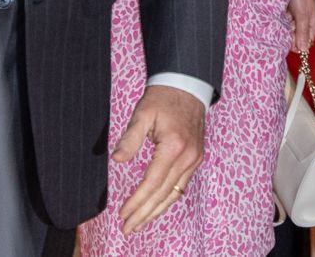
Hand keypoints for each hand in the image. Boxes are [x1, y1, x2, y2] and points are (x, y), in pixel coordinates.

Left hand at [115, 84, 206, 232]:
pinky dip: (167, 200)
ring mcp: (194, 159)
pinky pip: (181, 186)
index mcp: (174, 147)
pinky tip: (156, 207)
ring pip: (174, 194)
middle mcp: (187, 157)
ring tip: (139, 224)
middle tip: (128, 228)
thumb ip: (130, 138)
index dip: (137, 201)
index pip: (152, 183)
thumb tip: (117, 159)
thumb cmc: (162, 98)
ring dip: (156, 211)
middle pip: (163, 194)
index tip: (123, 214)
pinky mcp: (196, 158)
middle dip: (145, 214)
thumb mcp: (143, 114)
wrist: (188, 86)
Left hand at [288, 0, 314, 51]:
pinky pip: (286, 21)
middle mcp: (307, 23)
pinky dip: (283, 18)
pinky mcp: (292, 11)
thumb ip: (302, 33)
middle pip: (296, 37)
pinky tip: (283, 11)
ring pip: (290, 29)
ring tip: (287, 13)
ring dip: (285, 25)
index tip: (290, 35)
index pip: (304, 44)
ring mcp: (299, 17)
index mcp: (313, 25)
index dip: (295, 43)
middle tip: (289, 21)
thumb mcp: (302, 15)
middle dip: (290, 32)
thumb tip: (303, 51)